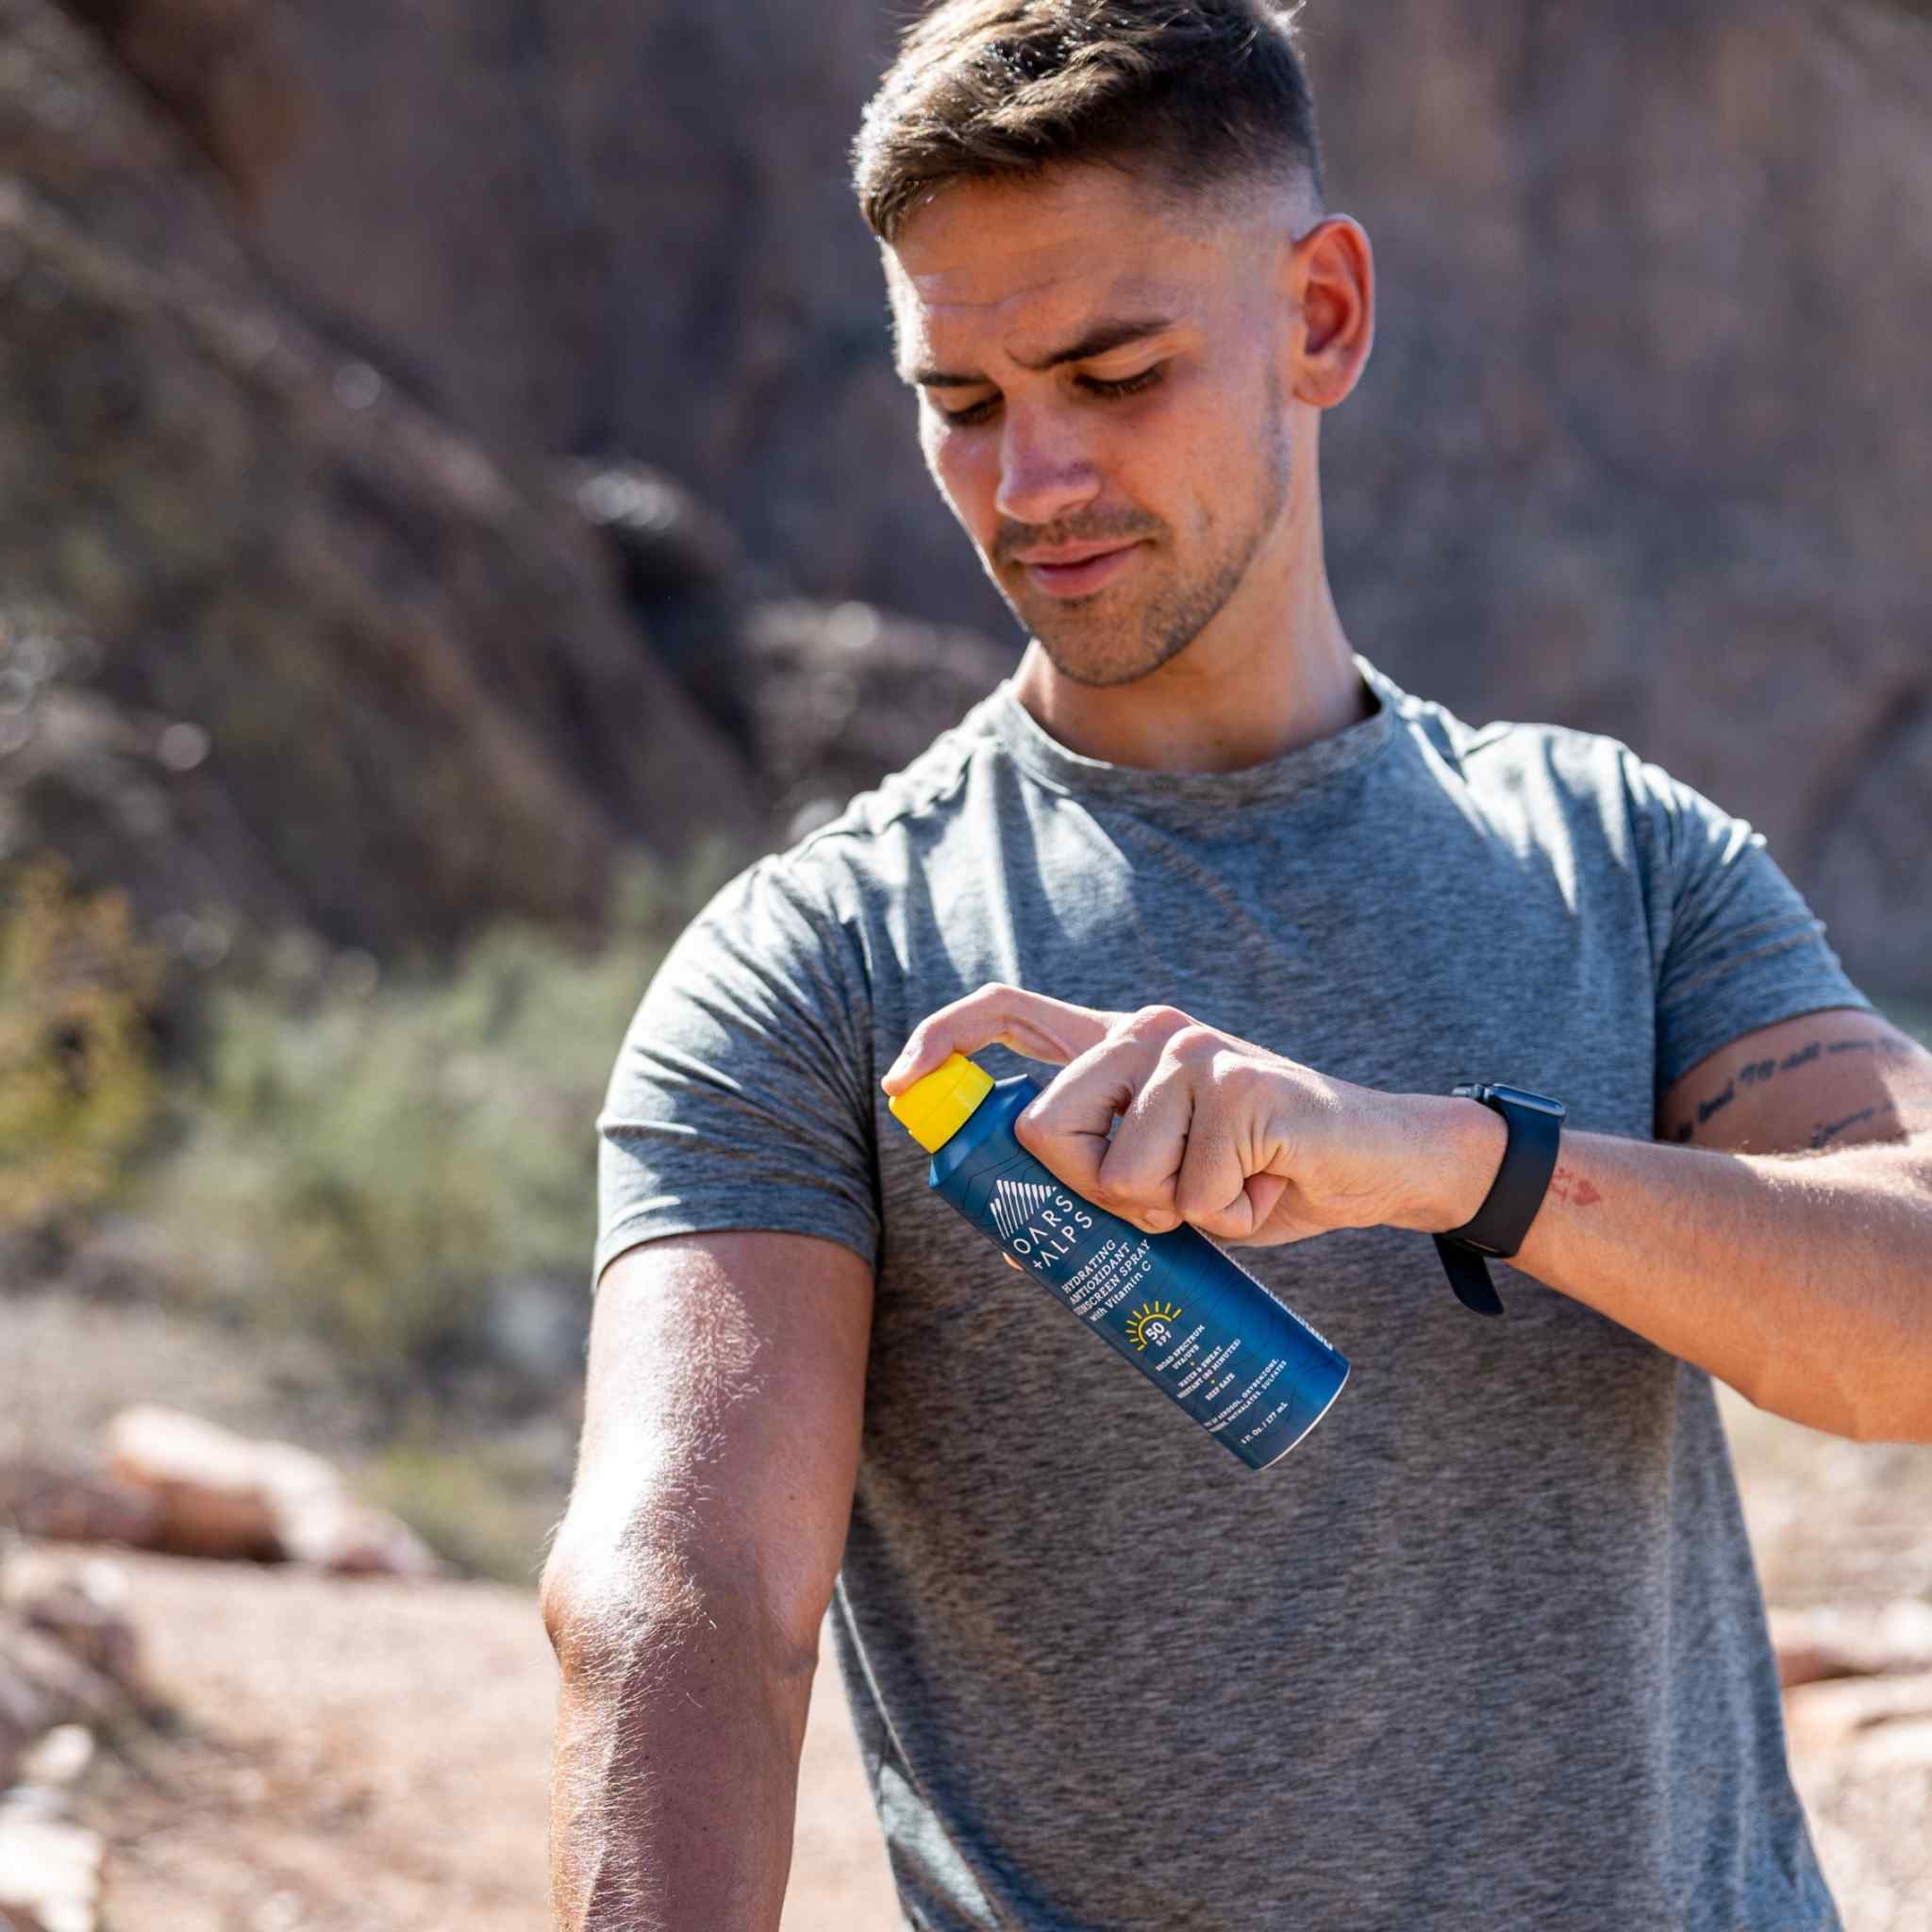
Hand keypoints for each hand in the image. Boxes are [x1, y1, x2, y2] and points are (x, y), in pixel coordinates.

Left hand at [882, 984, 1484, 1247]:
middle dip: (1091, 1195)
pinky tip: (1265, 1186)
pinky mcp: (1240, 1088)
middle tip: (1166, 1203)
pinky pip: (1190, 1198)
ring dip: (1171, 1217)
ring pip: (1118, 1177)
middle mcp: (1147, 1031)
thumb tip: (1014, 1244)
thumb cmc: (1258, 1177)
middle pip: (1044, 1130)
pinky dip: (1227, 1222)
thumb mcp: (1164, 1180)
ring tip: (1229, 1188)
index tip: (897, 1085)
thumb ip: (1099, 1182)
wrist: (1375, 1167)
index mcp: (1118, 1043)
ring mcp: (1194, 1054)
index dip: (943, 1040)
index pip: (1009, 1012)